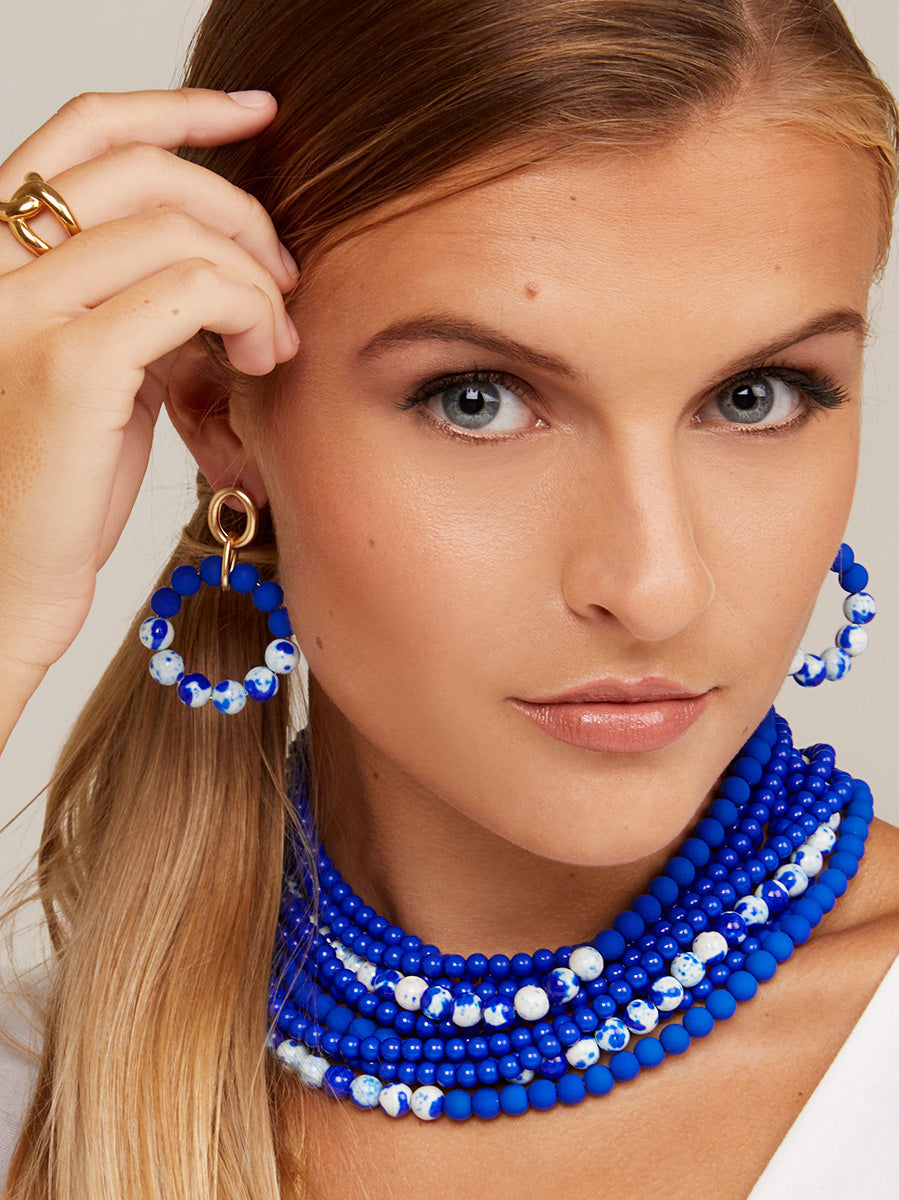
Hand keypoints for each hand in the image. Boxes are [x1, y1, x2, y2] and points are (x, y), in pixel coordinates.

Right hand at [0, 88, 297, 702]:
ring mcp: (22, 310)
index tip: (257, 112)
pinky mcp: (68, 365)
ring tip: (273, 338)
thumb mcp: (101, 367)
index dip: (179, 106)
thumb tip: (227, 261)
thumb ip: (138, 300)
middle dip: (239, 209)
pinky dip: (248, 311)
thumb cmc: (57, 482)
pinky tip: (260, 358)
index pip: (86, 133)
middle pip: (143, 170)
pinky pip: (189, 291)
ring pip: (176, 231)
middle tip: (283, 274)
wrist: (8, 575)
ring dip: (254, 277)